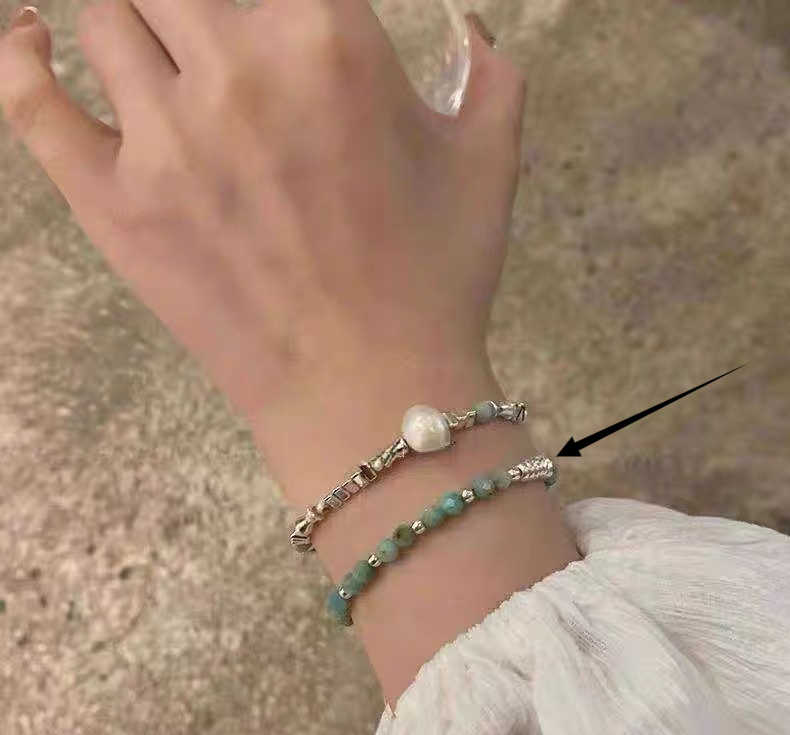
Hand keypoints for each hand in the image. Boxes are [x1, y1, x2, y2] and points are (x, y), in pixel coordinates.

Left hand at [0, 1, 525, 430]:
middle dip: (202, 12)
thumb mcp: (488, 167)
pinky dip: (20, 57)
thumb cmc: (437, 280)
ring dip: (136, 29)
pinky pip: (31, 101)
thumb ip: (490, 75)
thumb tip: (468, 25)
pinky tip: (30, 37)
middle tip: (221, 57)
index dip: (279, 5)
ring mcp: (162, 137)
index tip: (276, 28)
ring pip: (105, 18)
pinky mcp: (112, 202)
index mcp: (329, 42)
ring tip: (162, 63)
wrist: (371, 389)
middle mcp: (236, 69)